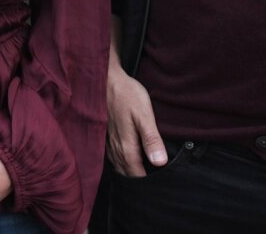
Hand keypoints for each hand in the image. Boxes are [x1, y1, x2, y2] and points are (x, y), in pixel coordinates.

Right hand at [107, 60, 164, 176]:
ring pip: (118, 166)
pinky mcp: (105, 136)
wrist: (105, 79)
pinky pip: (113, 157)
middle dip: (137, 180)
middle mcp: (115, 148)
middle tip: (151, 183)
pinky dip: (121, 163)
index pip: (136, 174)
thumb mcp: (144, 115)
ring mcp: (108, 142)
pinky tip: (127, 160)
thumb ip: (151, 139)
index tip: (158, 186)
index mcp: (126, 146)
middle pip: (126, 173)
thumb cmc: (126, 94)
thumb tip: (160, 163)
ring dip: (129, 172)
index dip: (147, 182)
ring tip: (141, 174)